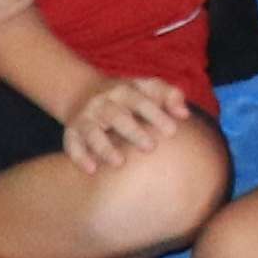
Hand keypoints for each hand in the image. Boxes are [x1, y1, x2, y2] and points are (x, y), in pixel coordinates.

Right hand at [61, 74, 194, 174]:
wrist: (83, 92)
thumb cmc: (127, 96)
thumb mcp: (147, 88)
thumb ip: (169, 95)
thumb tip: (185, 114)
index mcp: (125, 90)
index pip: (142, 101)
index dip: (157, 114)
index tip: (173, 131)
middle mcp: (103, 102)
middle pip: (118, 116)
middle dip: (133, 131)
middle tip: (150, 147)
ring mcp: (86, 116)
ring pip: (92, 131)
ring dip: (105, 147)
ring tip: (120, 163)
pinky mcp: (71, 131)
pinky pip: (71, 144)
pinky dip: (79, 157)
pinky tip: (91, 169)